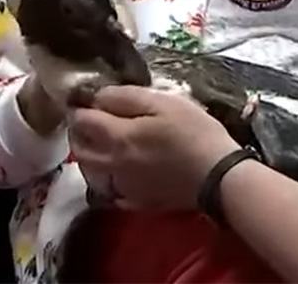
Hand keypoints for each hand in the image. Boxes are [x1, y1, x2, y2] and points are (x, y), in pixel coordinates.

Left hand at [67, 86, 239, 210]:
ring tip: (104, 144)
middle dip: (79, 132)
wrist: (218, 178)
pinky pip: (109, 190)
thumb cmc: (196, 133)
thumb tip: (99, 96)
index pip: (81, 119)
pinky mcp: (135, 201)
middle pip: (78, 148)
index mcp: (116, 136)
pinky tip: (121, 172)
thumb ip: (128, 97)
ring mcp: (121, 186)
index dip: (82, 107)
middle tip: (93, 121)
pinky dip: (108, 178)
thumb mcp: (166, 103)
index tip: (91, 100)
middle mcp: (110, 164)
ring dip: (90, 155)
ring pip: (89, 171)